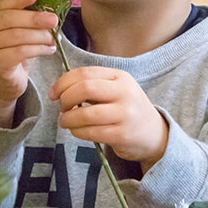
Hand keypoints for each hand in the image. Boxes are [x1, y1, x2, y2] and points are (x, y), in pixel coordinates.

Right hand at [0, 0, 57, 126]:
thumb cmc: (10, 54)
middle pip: (8, 18)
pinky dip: (38, 49)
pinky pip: (19, 52)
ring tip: (52, 38)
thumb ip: (24, 20)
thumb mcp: (14, 33)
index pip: (0, 4)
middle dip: (33, 18)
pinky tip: (49, 49)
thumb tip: (48, 10)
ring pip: (16, 35)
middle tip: (53, 19)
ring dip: (39, 35)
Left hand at [49, 66, 168, 168]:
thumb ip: (92, 84)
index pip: (85, 73)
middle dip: (65, 98)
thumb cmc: (127, 109)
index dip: (63, 82)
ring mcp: (125, 114)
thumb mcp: (116, 89)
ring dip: (68, 118)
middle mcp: (125, 92)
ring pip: (86, 114)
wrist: (154, 134)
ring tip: (65, 121)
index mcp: (120, 76)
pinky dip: (77, 132)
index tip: (53, 93)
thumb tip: (59, 88)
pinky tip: (75, 131)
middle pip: (84, 89)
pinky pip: (91, 132)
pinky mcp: (122, 135)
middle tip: (60, 107)